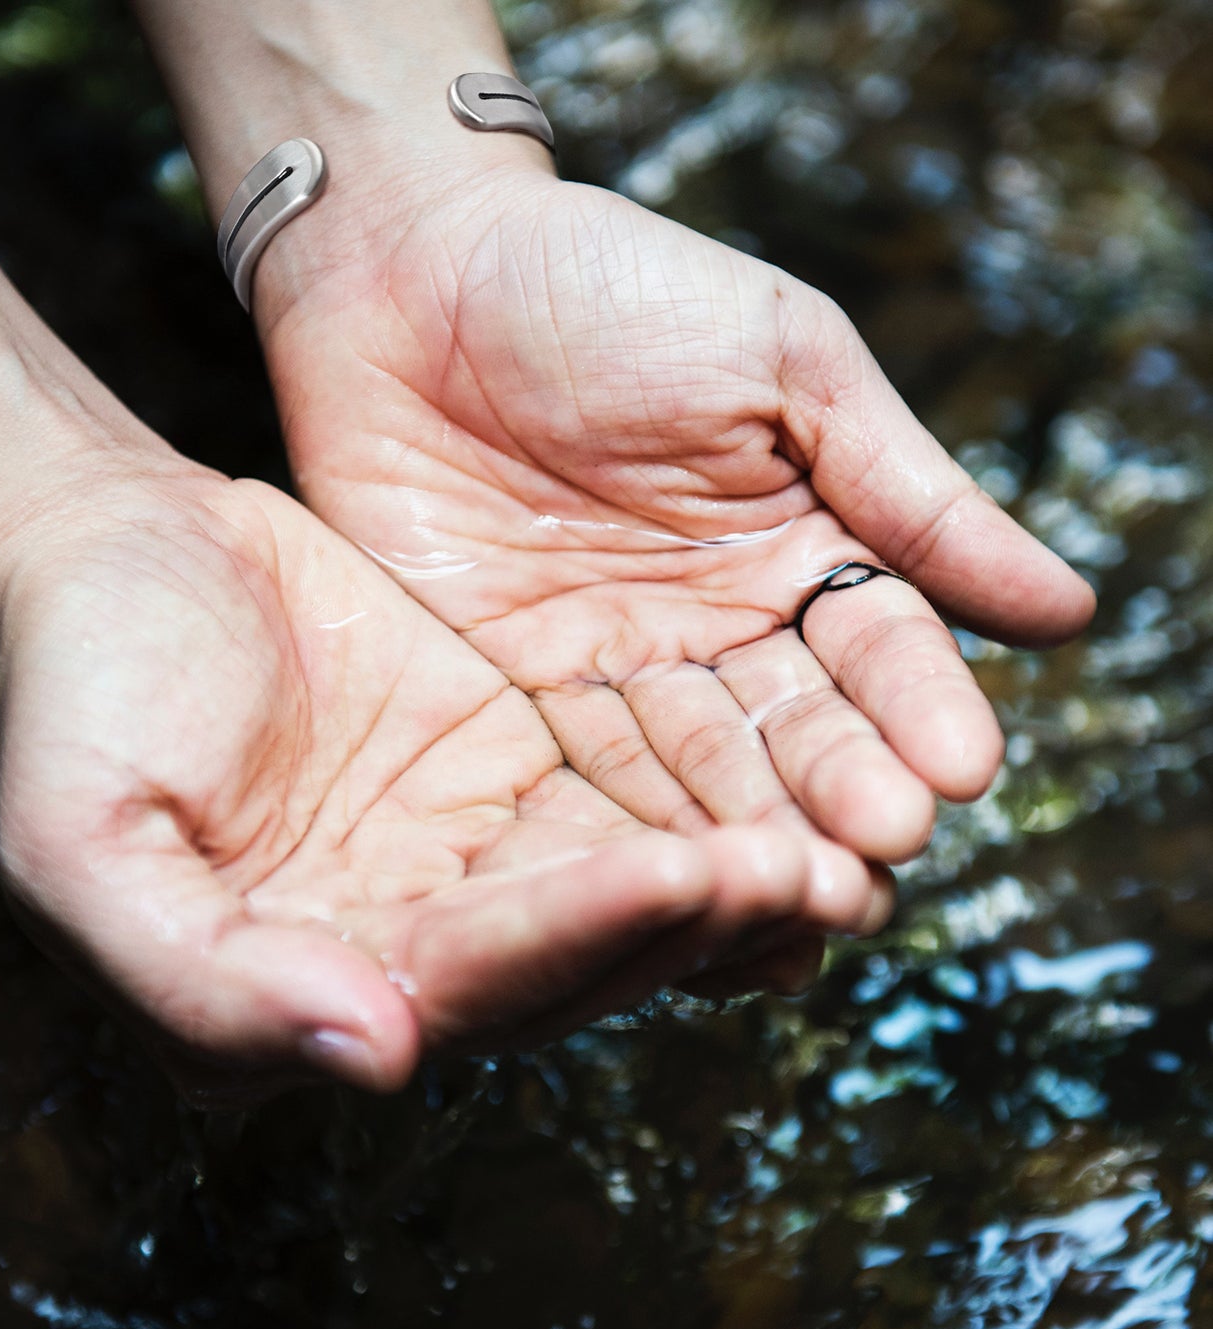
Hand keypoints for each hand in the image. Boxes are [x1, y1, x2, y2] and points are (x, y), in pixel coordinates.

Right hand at [0, 465, 890, 1101]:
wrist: (121, 552)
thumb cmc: (83, 689)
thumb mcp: (80, 844)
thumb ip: (198, 981)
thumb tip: (377, 1058)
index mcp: (300, 991)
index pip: (462, 988)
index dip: (571, 937)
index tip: (679, 873)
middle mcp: (398, 951)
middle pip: (567, 963)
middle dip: (685, 923)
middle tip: (807, 874)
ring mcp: (462, 864)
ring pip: (616, 898)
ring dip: (725, 882)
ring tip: (840, 850)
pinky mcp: (511, 775)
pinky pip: (622, 802)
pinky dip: (706, 807)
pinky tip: (795, 796)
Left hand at [258, 169, 1095, 862]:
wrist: (414, 274)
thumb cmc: (608, 286)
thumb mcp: (782, 363)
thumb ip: (908, 491)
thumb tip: (1069, 611)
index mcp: (797, 549)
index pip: (875, 647)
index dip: (915, 706)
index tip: (960, 768)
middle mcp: (714, 632)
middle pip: (791, 734)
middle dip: (837, 791)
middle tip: (878, 852)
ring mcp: (610, 673)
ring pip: (693, 778)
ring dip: (744, 839)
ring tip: (794, 899)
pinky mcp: (507, 698)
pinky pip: (575, 780)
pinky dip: (625, 839)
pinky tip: (675, 892)